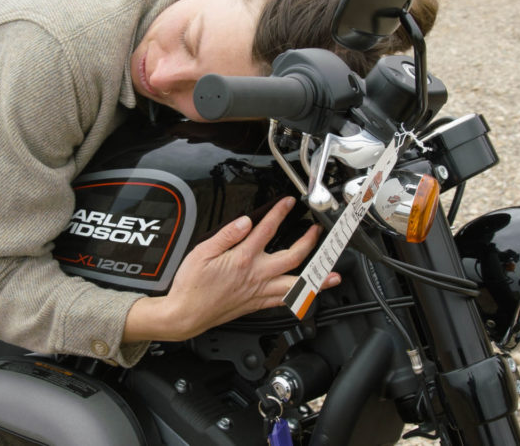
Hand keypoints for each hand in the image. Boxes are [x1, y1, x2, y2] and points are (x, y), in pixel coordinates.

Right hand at [123, 197, 339, 341]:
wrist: (186, 314)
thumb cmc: (191, 286)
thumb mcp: (202, 253)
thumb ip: (226, 235)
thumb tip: (245, 222)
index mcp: (242, 259)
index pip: (266, 230)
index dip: (279, 213)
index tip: (288, 203)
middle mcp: (256, 275)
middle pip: (292, 257)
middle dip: (309, 242)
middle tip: (316, 231)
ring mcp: (259, 292)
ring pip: (296, 285)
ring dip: (318, 280)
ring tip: (334, 275)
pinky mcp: (257, 304)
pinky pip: (284, 301)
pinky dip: (300, 298)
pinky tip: (309, 296)